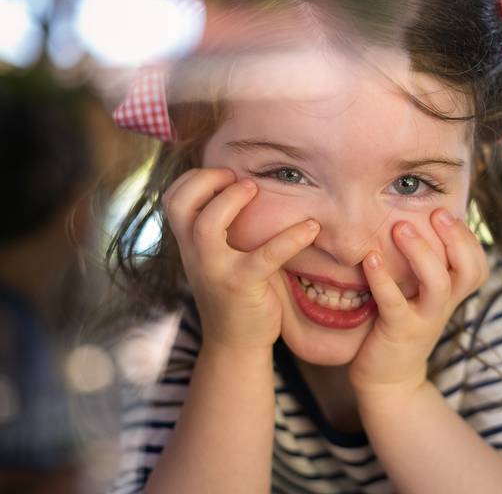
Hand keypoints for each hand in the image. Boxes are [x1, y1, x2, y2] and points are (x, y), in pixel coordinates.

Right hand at [162, 168, 319, 352]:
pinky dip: (291, 237)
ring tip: (256, 190)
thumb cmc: (234, 290)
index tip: (225, 175)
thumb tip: (251, 183)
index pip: (172, 199)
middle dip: (207, 181)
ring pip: (207, 226)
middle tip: (241, 180)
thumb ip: (222, 228)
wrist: (236, 342)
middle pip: (179, 204)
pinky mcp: (242, 286)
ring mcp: (215, 270)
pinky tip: (312, 227)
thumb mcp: (219, 256)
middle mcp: (194, 255)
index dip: (195, 179)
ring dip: (232, 201)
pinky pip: (265, 256)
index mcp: (189, 244)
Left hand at [348, 208, 488, 397]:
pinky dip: (383, 279)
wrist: (388, 379)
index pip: (477, 264)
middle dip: (456, 238)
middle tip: (435, 212)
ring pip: (438, 284)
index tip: (445, 212)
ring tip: (400, 228)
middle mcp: (443, 305)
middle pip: (469, 270)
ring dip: (422, 253)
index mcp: (451, 294)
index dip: (468, 238)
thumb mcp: (419, 295)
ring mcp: (423, 320)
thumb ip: (423, 267)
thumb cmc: (400, 325)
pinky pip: (394, 303)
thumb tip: (412, 219)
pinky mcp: (398, 331)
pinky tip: (370, 259)